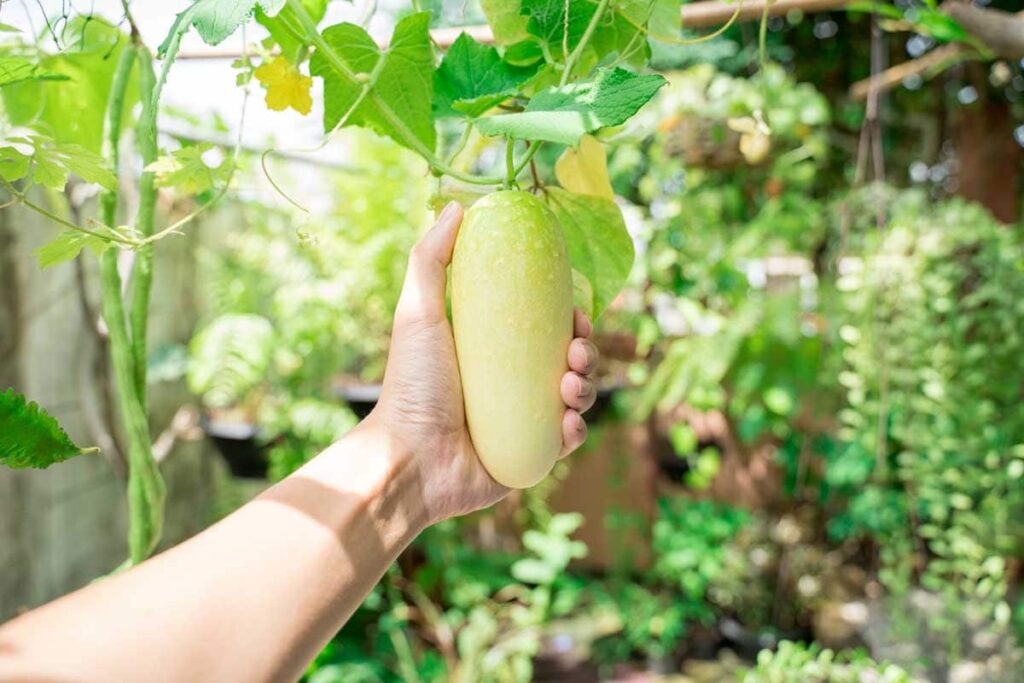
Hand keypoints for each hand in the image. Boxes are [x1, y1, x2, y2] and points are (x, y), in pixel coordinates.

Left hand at [366, 201, 598, 522]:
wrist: (409, 457)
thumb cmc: (410, 385)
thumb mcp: (418, 311)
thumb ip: (431, 258)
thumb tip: (457, 206)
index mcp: (492, 352)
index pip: (544, 328)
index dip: (569, 318)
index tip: (577, 312)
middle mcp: (510, 385)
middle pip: (569, 360)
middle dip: (587, 351)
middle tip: (577, 350)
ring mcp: (522, 422)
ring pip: (577, 398)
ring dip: (588, 386)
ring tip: (571, 385)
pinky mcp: (528, 457)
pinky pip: (567, 440)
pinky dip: (576, 429)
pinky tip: (568, 422)